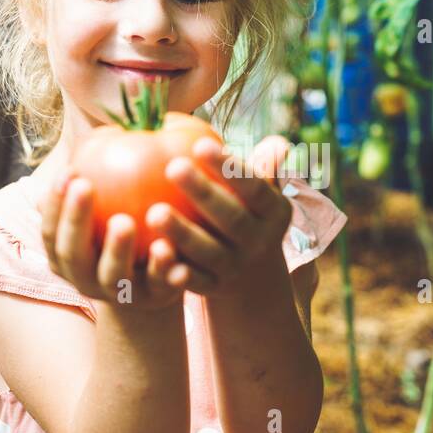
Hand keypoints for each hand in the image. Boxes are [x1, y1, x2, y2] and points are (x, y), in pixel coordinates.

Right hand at [40, 172, 187, 310]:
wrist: (150, 287)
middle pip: (74, 253)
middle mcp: (85, 278)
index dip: (55, 204)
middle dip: (76, 220)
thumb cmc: (120, 233)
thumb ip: (96, 184)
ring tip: (127, 221)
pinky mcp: (152, 301)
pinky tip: (176, 254)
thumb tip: (98, 136)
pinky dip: (166, 272)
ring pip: (113, 276)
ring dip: (118, 249)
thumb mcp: (103, 213)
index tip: (68, 171)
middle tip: (87, 186)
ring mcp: (117, 295)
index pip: (51, 230)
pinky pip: (159, 288)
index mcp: (65, 256)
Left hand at [146, 134, 293, 295]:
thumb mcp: (262, 195)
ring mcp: (238, 268)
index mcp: (274, 213)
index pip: (255, 188)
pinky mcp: (216, 288)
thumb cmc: (248, 213)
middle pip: (231, 218)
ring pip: (210, 252)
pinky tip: (157, 254)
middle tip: (173, 167)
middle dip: (203, 193)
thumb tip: (278, 144)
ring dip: (183, 233)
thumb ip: (263, 168)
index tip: (201, 144)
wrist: (254, 275)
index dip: (230, 168)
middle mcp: (260, 242)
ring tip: (154, 212)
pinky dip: (180, 273)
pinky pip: (196, 281)